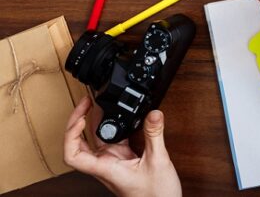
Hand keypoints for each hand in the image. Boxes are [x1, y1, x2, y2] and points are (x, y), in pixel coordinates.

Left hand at [63, 97, 180, 196]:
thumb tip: (153, 113)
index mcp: (106, 168)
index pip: (73, 155)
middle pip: (79, 144)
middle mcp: (105, 165)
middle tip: (87, 102)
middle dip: (78, 121)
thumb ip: (154, 135)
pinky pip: (112, 140)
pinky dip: (112, 126)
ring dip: (95, 122)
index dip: (71, 135)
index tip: (80, 117)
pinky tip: (117, 116)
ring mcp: (112, 162)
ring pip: (96, 140)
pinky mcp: (122, 160)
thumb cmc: (155, 196)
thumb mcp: (158, 161)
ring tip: (98, 103)